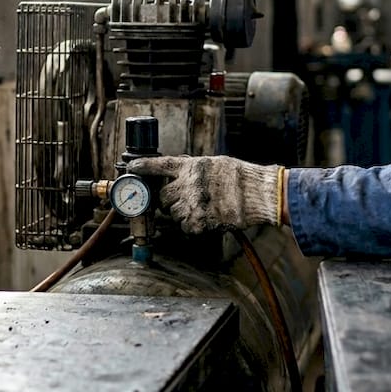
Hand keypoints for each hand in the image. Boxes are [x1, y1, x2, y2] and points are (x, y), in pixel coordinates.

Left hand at [126, 155, 282, 233]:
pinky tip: (205, 219)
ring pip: (172, 213)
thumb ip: (195, 169)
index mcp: (192, 167)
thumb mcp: (215, 164)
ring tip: (199, 209)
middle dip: (168, 200)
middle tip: (182, 200)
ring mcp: (193, 204)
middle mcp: (189, 184)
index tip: (132, 168)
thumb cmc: (241, 178)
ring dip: (181, 213)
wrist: (258, 194)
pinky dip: (191, 226)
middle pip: (163, 196)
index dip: (144, 167)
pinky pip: (185, 227)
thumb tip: (180, 173)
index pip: (160, 165)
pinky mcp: (199, 221)